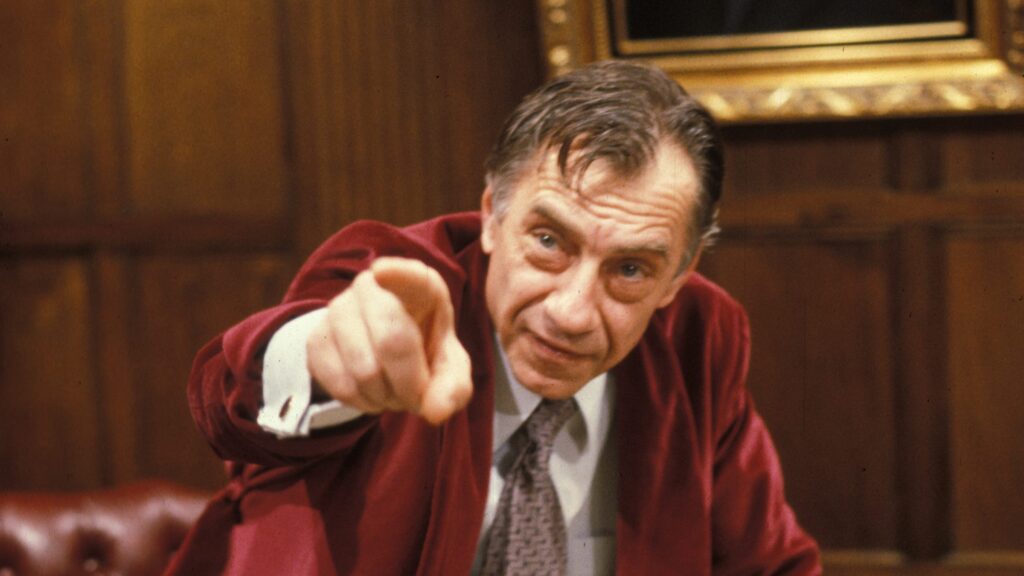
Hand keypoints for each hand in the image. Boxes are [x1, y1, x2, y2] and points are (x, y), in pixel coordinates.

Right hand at [306, 257, 472, 423]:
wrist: (385, 359)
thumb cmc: (425, 353)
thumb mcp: (449, 369)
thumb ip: (453, 388)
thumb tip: (437, 411)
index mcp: (417, 285)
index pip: (410, 273)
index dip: (397, 272)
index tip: (382, 272)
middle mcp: (373, 287)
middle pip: (391, 339)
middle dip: (409, 383)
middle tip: (415, 399)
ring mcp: (338, 310)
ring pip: (363, 368)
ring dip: (385, 397)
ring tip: (394, 395)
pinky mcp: (316, 339)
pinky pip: (339, 383)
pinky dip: (361, 402)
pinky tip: (371, 395)